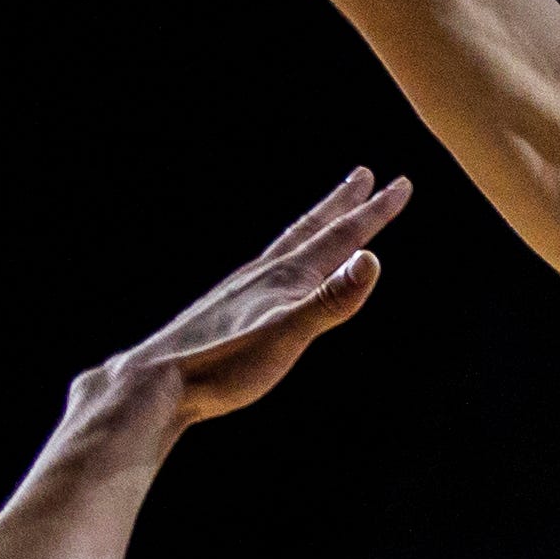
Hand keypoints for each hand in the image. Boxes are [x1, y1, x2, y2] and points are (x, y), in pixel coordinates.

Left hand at [94, 167, 412, 427]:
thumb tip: (372, 259)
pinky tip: (276, 272)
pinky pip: (267, 268)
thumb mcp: (287, 336)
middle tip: (364, 175)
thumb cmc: (224, 366)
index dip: (374, 211)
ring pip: (287, 246)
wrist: (158, 383)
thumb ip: (331, 300)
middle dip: (343, 203)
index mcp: (286, 278)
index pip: (341, 236)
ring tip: (324, 216)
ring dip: (314, 226)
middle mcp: (264, 274)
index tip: (400, 184)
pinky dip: (285, 257)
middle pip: (312, 229)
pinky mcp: (226, 309)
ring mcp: (242, 289)